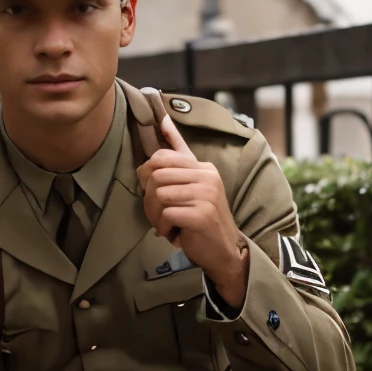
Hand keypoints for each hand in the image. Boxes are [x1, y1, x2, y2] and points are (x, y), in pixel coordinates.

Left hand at [136, 113, 248, 309]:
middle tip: (162, 214)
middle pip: (154, 176)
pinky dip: (164, 228)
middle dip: (150, 200)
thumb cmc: (201, 217)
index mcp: (203, 166)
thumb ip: (178, 153)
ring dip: (156, 216)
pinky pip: (166, 214)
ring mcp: (207, 194)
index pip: (160, 157)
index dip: (148, 177)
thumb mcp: (191, 183)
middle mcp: (207, 176)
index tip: (158, 193)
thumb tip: (162, 120)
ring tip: (169, 224)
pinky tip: (176, 234)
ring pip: (158, 195)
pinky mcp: (202, 214)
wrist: (223, 250)